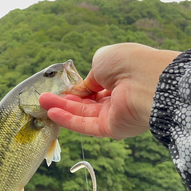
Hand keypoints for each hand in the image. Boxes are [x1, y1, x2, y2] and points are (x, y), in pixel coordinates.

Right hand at [39, 43, 180, 138]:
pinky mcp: (112, 129)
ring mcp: (115, 115)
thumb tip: (83, 88)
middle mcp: (117, 98)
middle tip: (44, 97)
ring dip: (62, 109)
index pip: (93, 87)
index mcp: (119, 78)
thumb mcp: (102, 60)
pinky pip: (86, 125)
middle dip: (64, 99)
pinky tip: (52, 113)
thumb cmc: (128, 63)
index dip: (76, 89)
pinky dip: (69, 120)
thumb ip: (90, 76)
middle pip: (85, 102)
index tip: (59, 88)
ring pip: (83, 114)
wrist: (148, 81)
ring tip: (42, 103)